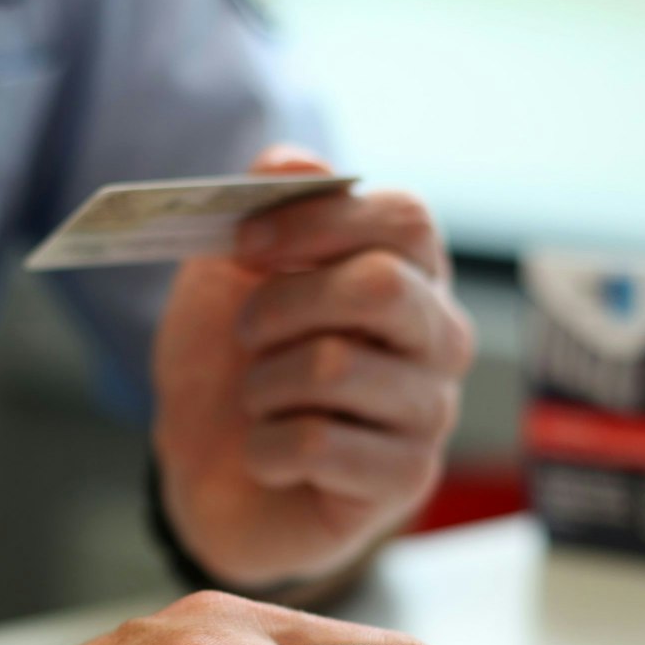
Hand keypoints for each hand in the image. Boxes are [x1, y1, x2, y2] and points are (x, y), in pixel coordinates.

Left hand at [152, 146, 475, 589]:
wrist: (206, 474)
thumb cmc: (230, 366)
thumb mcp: (225, 274)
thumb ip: (262, 206)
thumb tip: (297, 163)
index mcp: (408, 272)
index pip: (405, 218)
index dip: (317, 222)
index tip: (244, 247)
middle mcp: (438, 337)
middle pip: (380, 286)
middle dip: (284, 304)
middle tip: (246, 333)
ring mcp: (430, 412)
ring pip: (335, 367)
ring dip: (263, 383)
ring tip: (257, 401)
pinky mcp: (406, 480)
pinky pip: (318, 443)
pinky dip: (265, 448)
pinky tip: (269, 456)